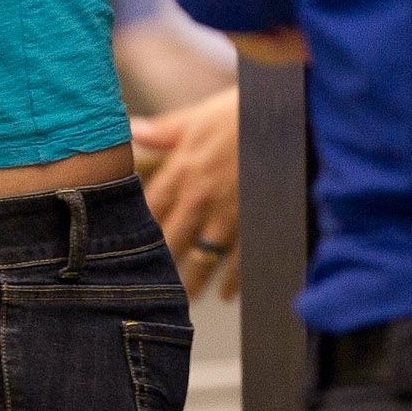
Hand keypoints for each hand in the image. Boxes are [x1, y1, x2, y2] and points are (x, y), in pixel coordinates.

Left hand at [132, 85, 239, 300]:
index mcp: (181, 170)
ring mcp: (228, 214)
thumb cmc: (240, 112)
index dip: (135, 229)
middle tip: (149, 285)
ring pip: (200, 259)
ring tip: (186, 297)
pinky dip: (232, 283)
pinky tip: (226, 294)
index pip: (150, 209)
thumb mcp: (197, 117)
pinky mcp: (255, 224)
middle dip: (159, 264)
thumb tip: (131, 128)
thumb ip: (163, 130)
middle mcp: (199, 197)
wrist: (286, 113)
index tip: (125, 247)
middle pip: (169, 241)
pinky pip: (238, 263)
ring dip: (191, 282)